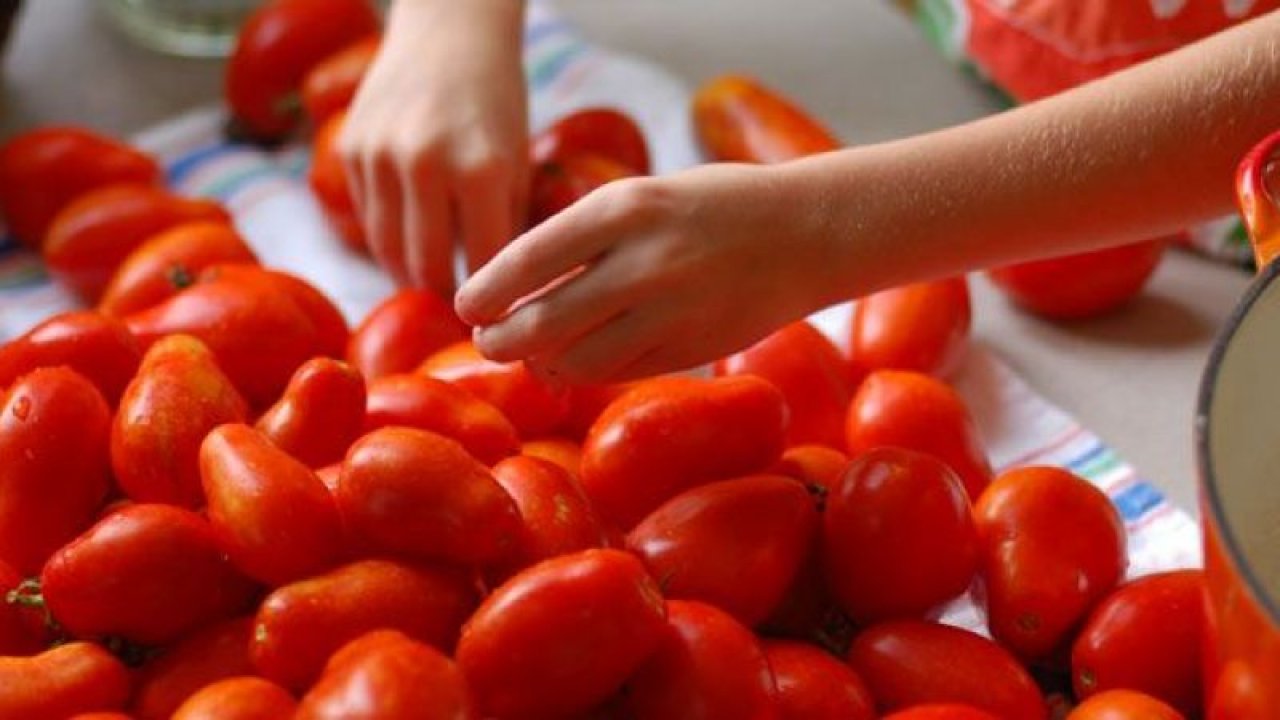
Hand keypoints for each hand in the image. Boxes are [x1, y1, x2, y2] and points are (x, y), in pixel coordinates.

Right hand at [339, 0, 527, 295]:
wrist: (448, 30)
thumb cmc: (497, 99)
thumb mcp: (519, 160)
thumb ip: (508, 225)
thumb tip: (508, 296)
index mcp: (482, 170)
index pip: (485, 267)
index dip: (493, 302)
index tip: (500, 322)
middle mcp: (425, 165)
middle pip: (426, 271)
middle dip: (446, 298)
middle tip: (463, 313)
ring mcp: (380, 157)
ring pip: (388, 252)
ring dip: (413, 274)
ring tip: (437, 284)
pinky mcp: (351, 151)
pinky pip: (367, 220)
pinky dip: (389, 239)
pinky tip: (412, 241)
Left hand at [455, 163, 840, 382]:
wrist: (806, 232)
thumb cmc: (711, 206)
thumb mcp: (643, 197)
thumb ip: (583, 240)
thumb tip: (514, 293)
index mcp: (624, 208)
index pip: (527, 259)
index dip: (486, 292)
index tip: (465, 307)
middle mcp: (644, 260)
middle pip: (544, 321)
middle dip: (502, 340)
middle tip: (487, 343)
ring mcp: (671, 311)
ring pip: (579, 361)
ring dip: (543, 366)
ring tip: (533, 358)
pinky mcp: (692, 348)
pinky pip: (619, 373)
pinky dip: (589, 374)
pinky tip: (580, 364)